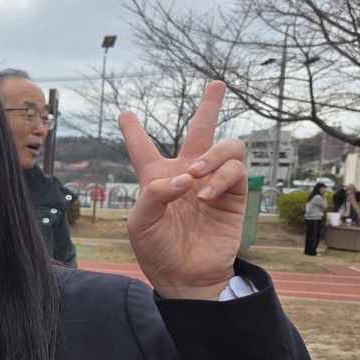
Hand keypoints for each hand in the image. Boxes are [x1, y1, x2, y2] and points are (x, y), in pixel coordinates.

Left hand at [122, 81, 246, 298]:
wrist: (184, 275)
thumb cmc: (157, 249)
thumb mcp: (140, 222)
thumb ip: (154, 193)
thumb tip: (185, 176)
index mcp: (156, 179)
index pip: (143, 148)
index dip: (133, 131)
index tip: (124, 113)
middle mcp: (186, 175)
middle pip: (199, 132)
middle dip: (209, 107)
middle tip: (217, 84)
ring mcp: (212, 183)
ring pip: (225, 147)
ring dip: (212, 155)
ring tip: (197, 173)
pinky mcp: (233, 196)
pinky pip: (235, 171)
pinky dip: (220, 176)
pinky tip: (204, 193)